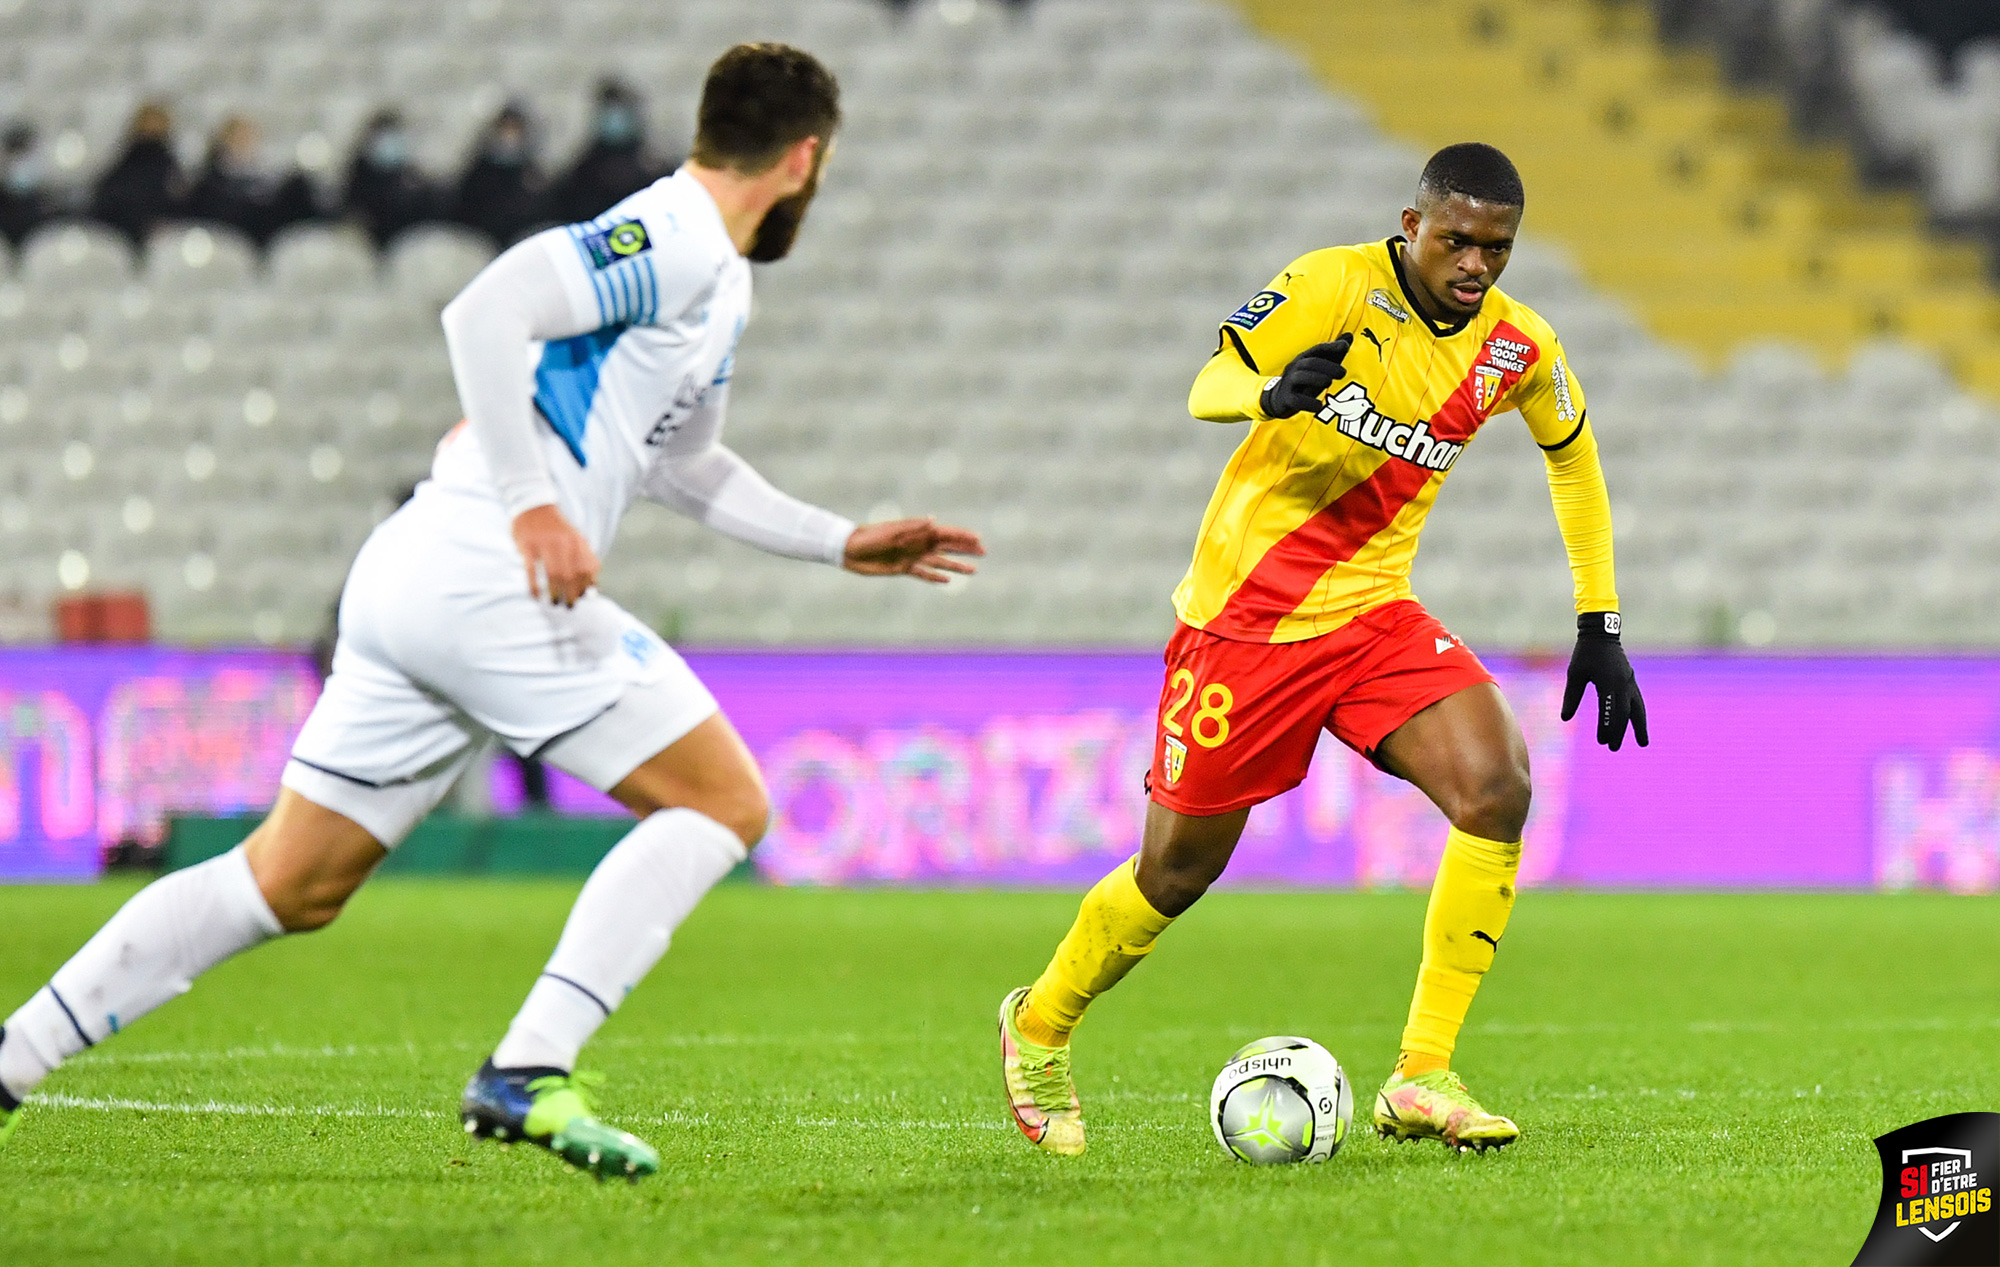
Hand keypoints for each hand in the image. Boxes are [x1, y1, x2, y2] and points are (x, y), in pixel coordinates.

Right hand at [511, 503, 598, 605]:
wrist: (534, 505)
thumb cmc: (556, 530)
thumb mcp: (575, 540)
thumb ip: (585, 560)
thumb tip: (593, 588)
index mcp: (578, 542)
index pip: (586, 569)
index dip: (585, 586)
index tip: (582, 599)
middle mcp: (563, 543)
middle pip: (571, 574)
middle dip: (571, 593)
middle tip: (569, 607)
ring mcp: (545, 544)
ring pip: (553, 573)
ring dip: (555, 592)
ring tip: (554, 604)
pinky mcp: (527, 546)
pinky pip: (531, 570)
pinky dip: (534, 586)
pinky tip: (536, 596)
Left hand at [842, 518, 983, 582]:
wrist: (850, 550)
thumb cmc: (870, 536)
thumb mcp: (892, 531)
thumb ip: (913, 527)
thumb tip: (934, 521)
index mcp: (917, 531)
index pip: (945, 533)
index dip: (962, 536)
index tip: (978, 539)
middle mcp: (918, 543)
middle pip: (947, 546)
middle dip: (965, 549)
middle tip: (983, 552)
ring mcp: (912, 556)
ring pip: (940, 562)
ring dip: (956, 565)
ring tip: (973, 570)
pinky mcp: (903, 568)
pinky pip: (924, 574)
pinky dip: (935, 577)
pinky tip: (947, 580)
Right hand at [1259, 334, 1353, 418]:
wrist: (1277, 399)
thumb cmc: (1304, 381)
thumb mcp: (1317, 367)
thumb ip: (1333, 353)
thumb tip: (1349, 336)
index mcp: (1304, 359)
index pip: (1317, 349)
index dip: (1330, 346)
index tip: (1345, 346)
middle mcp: (1295, 368)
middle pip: (1310, 363)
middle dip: (1327, 366)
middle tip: (1342, 373)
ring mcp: (1289, 383)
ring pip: (1301, 377)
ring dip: (1316, 378)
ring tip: (1329, 383)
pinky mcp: (1286, 399)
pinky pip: (1296, 400)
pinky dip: (1308, 403)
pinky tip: (1319, 406)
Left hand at [1562, 612, 1647, 750]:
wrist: (1601, 634)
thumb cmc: (1584, 654)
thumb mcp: (1575, 674)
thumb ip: (1571, 697)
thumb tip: (1565, 719)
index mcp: (1608, 682)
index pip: (1609, 710)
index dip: (1607, 726)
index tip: (1602, 741)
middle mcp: (1623, 683)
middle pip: (1624, 712)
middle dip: (1619, 731)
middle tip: (1613, 747)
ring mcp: (1630, 681)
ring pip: (1638, 707)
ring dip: (1639, 726)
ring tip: (1643, 743)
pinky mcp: (1631, 679)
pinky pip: (1638, 700)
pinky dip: (1639, 714)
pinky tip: (1638, 724)